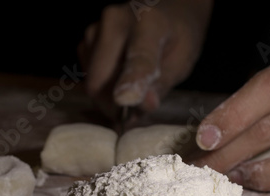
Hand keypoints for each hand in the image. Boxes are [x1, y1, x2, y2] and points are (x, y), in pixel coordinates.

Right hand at [79, 0, 212, 119]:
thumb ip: (162, 83)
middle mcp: (115, 20)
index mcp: (149, 22)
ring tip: (132, 90)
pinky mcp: (86, 40)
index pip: (138, 57)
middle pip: (100, 78)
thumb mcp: (182, 61)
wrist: (168, 9)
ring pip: (92, 81)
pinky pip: (88, 76)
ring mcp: (96, 28)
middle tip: (135, 112)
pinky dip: (103, 86)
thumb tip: (142, 105)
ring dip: (108, 96)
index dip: (131, 81)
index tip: (125, 100)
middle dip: (114, 105)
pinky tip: (120, 78)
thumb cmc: (178, 37)